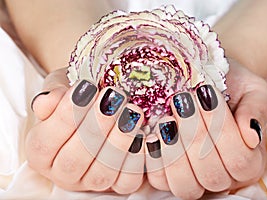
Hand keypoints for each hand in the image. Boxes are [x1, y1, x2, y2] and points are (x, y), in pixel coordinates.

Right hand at [27, 68, 144, 193]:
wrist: (95, 112)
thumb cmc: (77, 101)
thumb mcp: (60, 91)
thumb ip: (52, 96)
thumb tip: (46, 101)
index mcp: (40, 154)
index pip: (45, 142)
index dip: (66, 116)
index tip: (87, 89)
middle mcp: (63, 173)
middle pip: (74, 160)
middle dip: (96, 127)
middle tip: (113, 98)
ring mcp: (90, 182)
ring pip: (103, 172)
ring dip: (120, 141)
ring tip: (131, 112)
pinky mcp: (115, 185)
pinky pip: (127, 181)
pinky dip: (137, 159)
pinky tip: (142, 134)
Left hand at [145, 59, 266, 198]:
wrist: (203, 79)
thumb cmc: (229, 87)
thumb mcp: (251, 89)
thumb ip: (257, 109)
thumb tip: (252, 135)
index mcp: (249, 160)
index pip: (241, 161)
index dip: (222, 131)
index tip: (206, 95)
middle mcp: (223, 176)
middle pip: (212, 175)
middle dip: (195, 136)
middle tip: (183, 102)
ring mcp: (194, 179)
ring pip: (186, 186)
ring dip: (174, 151)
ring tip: (167, 119)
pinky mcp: (167, 176)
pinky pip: (159, 181)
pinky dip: (154, 159)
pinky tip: (151, 135)